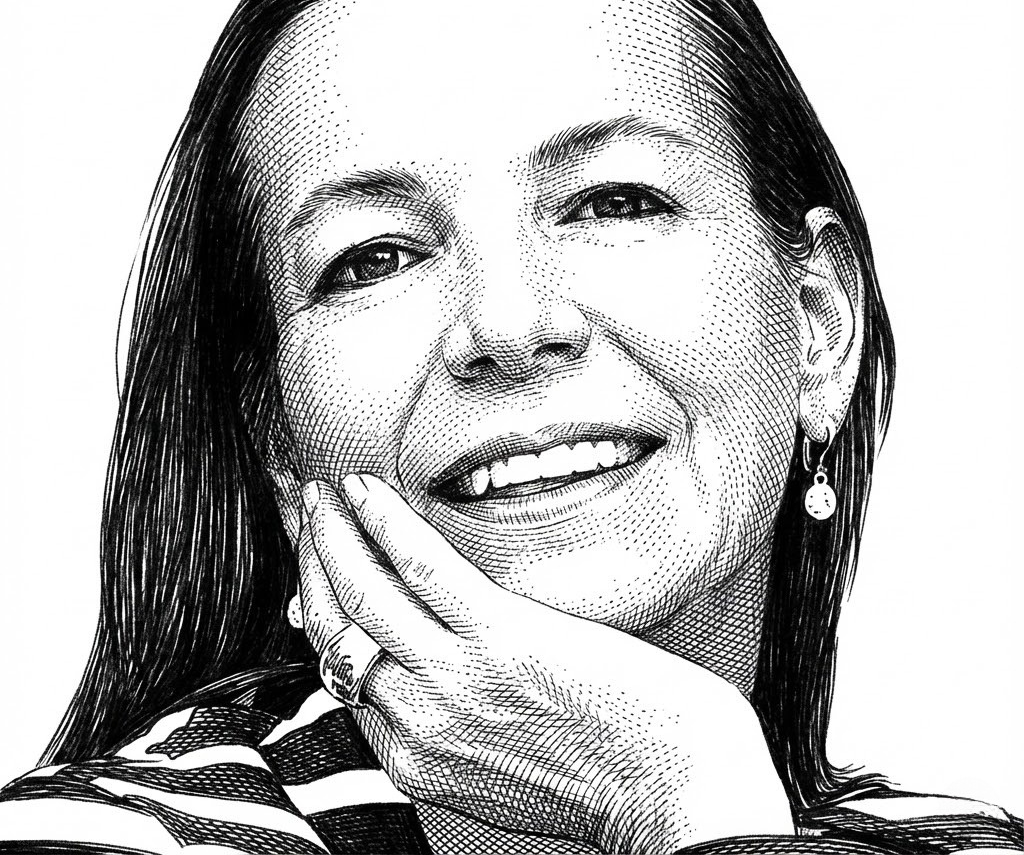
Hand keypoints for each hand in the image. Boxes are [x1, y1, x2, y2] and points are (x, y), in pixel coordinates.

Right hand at [297, 474, 792, 852]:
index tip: (317, 567)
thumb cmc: (608, 775)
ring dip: (333, 534)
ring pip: (363, 595)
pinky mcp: (501, 639)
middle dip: (311, 560)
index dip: (319, 608)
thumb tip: (427, 665)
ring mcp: (456, 681)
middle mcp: (420, 722)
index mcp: (417, 756)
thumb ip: (453, 724)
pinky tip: (369, 492)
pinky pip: (421, 571)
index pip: (342, 673)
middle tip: (308, 512)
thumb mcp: (502, 768)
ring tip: (326, 494)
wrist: (679, 796)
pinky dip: (385, 524)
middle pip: (337, 629)